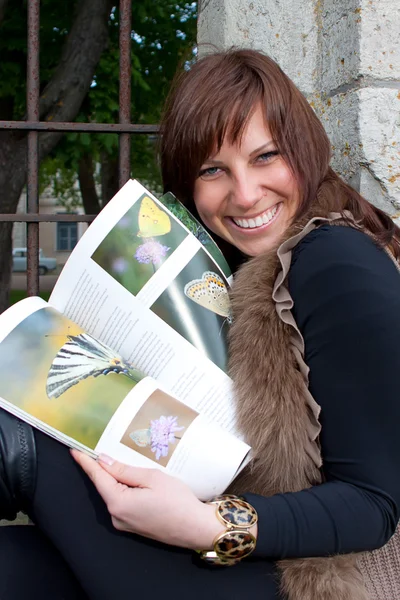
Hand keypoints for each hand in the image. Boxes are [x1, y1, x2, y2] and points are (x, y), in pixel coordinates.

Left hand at [71, 450, 220, 549]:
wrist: (195, 528)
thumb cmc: (177, 501)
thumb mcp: (151, 478)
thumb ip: (125, 470)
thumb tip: (104, 461)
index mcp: (118, 503)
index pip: (97, 478)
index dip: (86, 463)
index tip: (74, 450)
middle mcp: (116, 516)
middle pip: (105, 486)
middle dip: (104, 468)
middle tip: (101, 447)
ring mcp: (124, 523)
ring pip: (114, 494)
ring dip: (116, 478)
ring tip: (122, 460)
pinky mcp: (133, 526)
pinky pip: (122, 502)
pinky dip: (124, 489)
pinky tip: (133, 479)